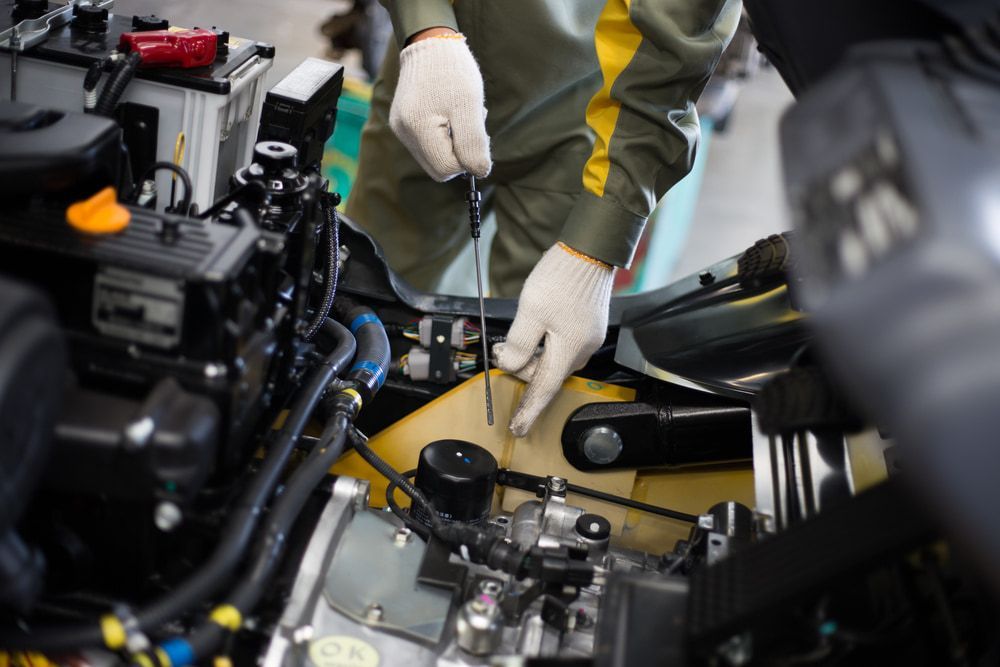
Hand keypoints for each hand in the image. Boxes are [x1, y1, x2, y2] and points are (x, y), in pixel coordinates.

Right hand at [389, 30, 490, 181]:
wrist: (431, 43)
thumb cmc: (453, 71)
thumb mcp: (470, 107)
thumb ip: (474, 143)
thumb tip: (479, 172)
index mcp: (418, 129)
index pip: (446, 169)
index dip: (467, 158)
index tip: (477, 134)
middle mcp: (404, 133)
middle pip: (438, 168)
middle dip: (460, 151)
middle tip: (470, 123)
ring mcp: (401, 129)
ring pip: (434, 157)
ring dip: (454, 142)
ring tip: (460, 114)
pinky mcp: (403, 124)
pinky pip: (428, 144)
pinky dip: (444, 135)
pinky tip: (449, 113)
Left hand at [495, 243, 615, 436]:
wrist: (589, 251)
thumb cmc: (560, 278)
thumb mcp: (530, 312)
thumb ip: (519, 344)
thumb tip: (511, 365)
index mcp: (569, 351)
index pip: (544, 390)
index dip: (528, 410)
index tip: (517, 429)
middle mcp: (582, 350)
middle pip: (546, 374)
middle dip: (522, 367)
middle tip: (503, 347)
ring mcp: (588, 339)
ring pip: (553, 360)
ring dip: (532, 354)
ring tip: (519, 333)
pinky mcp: (588, 328)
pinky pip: (562, 347)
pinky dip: (544, 344)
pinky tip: (536, 327)